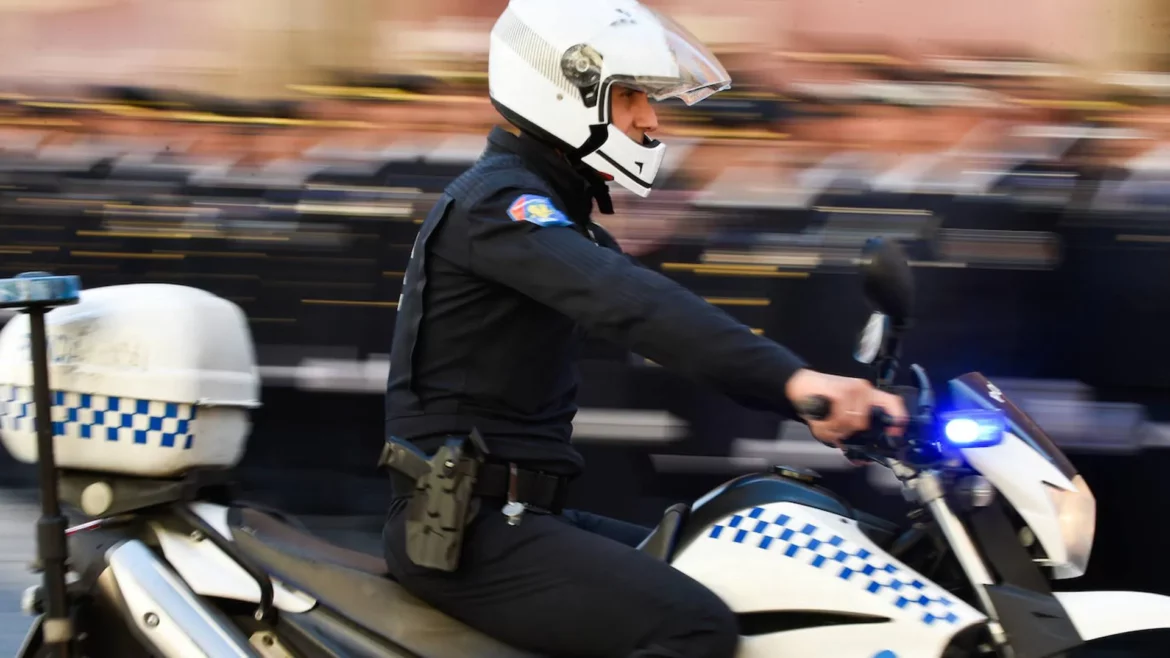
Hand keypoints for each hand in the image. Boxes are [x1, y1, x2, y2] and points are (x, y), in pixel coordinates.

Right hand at [785, 369, 907, 448]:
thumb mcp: (839, 418)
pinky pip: (840, 419)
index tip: (893, 433)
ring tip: (826, 420)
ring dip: (836, 428)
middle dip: (848, 432)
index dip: (897, 419)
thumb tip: (861, 459)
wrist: (801, 386)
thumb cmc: (821, 400)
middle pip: (865, 423)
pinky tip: (823, 417)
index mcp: (868, 396)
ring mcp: (854, 390)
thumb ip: (852, 436)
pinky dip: (829, 424)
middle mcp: (864, 391)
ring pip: (853, 423)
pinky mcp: (842, 391)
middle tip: (835, 428)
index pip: (893, 403)